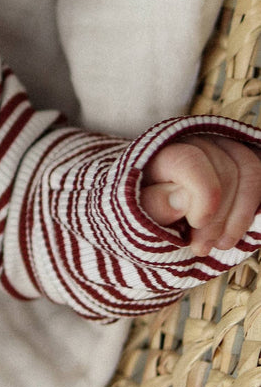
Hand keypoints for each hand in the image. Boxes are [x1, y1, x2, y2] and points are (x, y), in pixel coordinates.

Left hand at [140, 136, 260, 251]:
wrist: (155, 206)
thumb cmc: (144, 209)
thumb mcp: (137, 212)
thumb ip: (156, 205)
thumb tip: (182, 199)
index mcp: (163, 151)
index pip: (191, 160)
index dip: (203, 197)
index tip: (196, 224)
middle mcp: (195, 140)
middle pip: (225, 170)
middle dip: (219, 217)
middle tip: (202, 247)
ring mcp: (221, 146)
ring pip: (249, 170)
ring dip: (241, 215)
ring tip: (221, 244)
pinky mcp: (240, 158)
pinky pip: (260, 174)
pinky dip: (253, 207)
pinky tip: (236, 230)